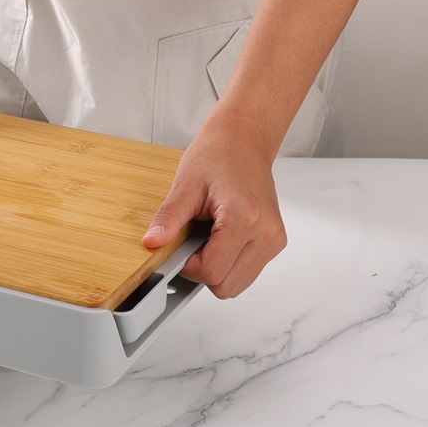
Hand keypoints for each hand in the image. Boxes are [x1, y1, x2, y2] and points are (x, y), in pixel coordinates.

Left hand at [140, 113, 285, 297]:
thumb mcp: (185, 185)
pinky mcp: (275, 241)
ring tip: (208, 236)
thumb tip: (152, 243)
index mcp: (244, 218)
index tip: (179, 248)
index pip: (213, 271)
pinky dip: (230, 263)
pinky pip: (247, 271)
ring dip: (218, 268)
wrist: (244, 140)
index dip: (188, 266)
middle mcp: (266, 233)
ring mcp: (274, 239)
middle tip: (192, 241)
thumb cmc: (218, 155)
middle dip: (203, 270)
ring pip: (238, 284)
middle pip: (227, 286)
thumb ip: (169, 219)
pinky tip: (221, 237)